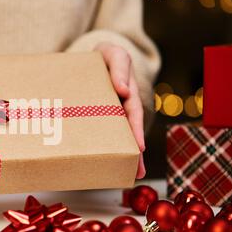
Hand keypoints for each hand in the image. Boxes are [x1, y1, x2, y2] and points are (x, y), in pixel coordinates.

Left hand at [95, 42, 145, 178]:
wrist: (91, 58)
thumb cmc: (105, 57)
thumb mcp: (114, 55)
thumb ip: (119, 68)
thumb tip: (123, 90)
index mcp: (127, 95)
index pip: (133, 114)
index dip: (136, 131)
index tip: (140, 148)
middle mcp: (120, 108)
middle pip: (128, 132)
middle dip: (134, 153)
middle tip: (138, 172)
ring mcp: (107, 115)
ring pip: (114, 138)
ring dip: (120, 156)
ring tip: (125, 176)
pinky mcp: (93, 119)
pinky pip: (96, 135)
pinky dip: (99, 149)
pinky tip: (98, 164)